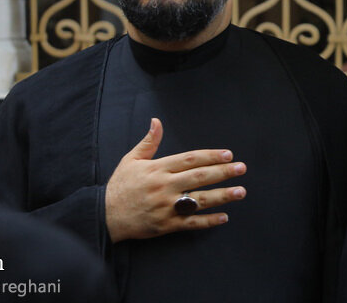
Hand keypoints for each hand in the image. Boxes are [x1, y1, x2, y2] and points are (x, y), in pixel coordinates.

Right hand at [105, 118, 246, 242]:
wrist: (104, 215)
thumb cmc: (120, 186)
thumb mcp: (131, 160)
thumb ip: (148, 142)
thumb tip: (156, 121)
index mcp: (158, 168)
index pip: (190, 159)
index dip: (211, 156)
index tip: (228, 154)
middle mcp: (164, 186)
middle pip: (199, 177)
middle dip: (223, 172)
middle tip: (242, 168)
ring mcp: (166, 207)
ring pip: (199, 200)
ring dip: (222, 196)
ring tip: (240, 191)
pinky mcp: (166, 225)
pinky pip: (191, 222)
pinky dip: (208, 221)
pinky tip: (224, 217)